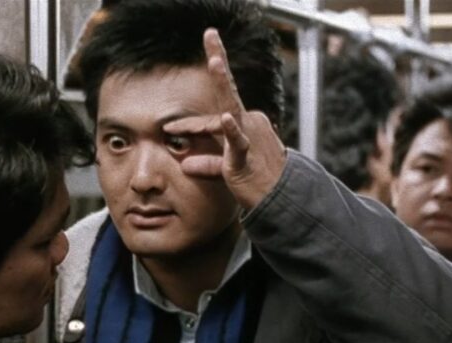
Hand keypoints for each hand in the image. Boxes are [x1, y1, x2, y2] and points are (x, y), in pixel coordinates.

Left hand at [164, 28, 286, 209]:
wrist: (281, 199)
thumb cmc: (257, 181)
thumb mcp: (227, 170)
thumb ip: (208, 164)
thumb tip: (185, 164)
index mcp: (243, 124)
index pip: (212, 117)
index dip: (189, 125)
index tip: (170, 129)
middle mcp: (248, 123)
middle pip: (226, 91)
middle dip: (218, 59)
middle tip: (210, 33)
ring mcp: (249, 135)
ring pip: (230, 106)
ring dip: (224, 82)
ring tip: (216, 61)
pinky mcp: (246, 154)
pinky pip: (237, 139)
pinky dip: (231, 129)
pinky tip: (227, 118)